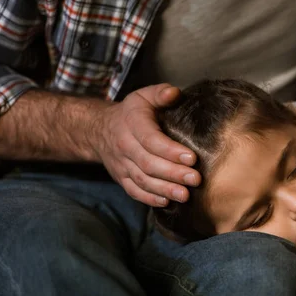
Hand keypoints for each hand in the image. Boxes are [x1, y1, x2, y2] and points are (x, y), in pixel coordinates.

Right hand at [92, 83, 200, 206]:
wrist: (100, 130)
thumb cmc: (131, 113)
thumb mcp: (143, 97)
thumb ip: (160, 93)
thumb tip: (175, 93)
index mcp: (132, 124)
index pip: (151, 140)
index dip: (171, 151)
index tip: (192, 158)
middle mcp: (125, 146)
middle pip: (149, 164)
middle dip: (173, 173)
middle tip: (195, 179)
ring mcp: (122, 165)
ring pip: (142, 180)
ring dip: (165, 189)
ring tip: (185, 195)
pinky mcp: (121, 178)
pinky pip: (134, 191)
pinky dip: (150, 199)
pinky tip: (167, 202)